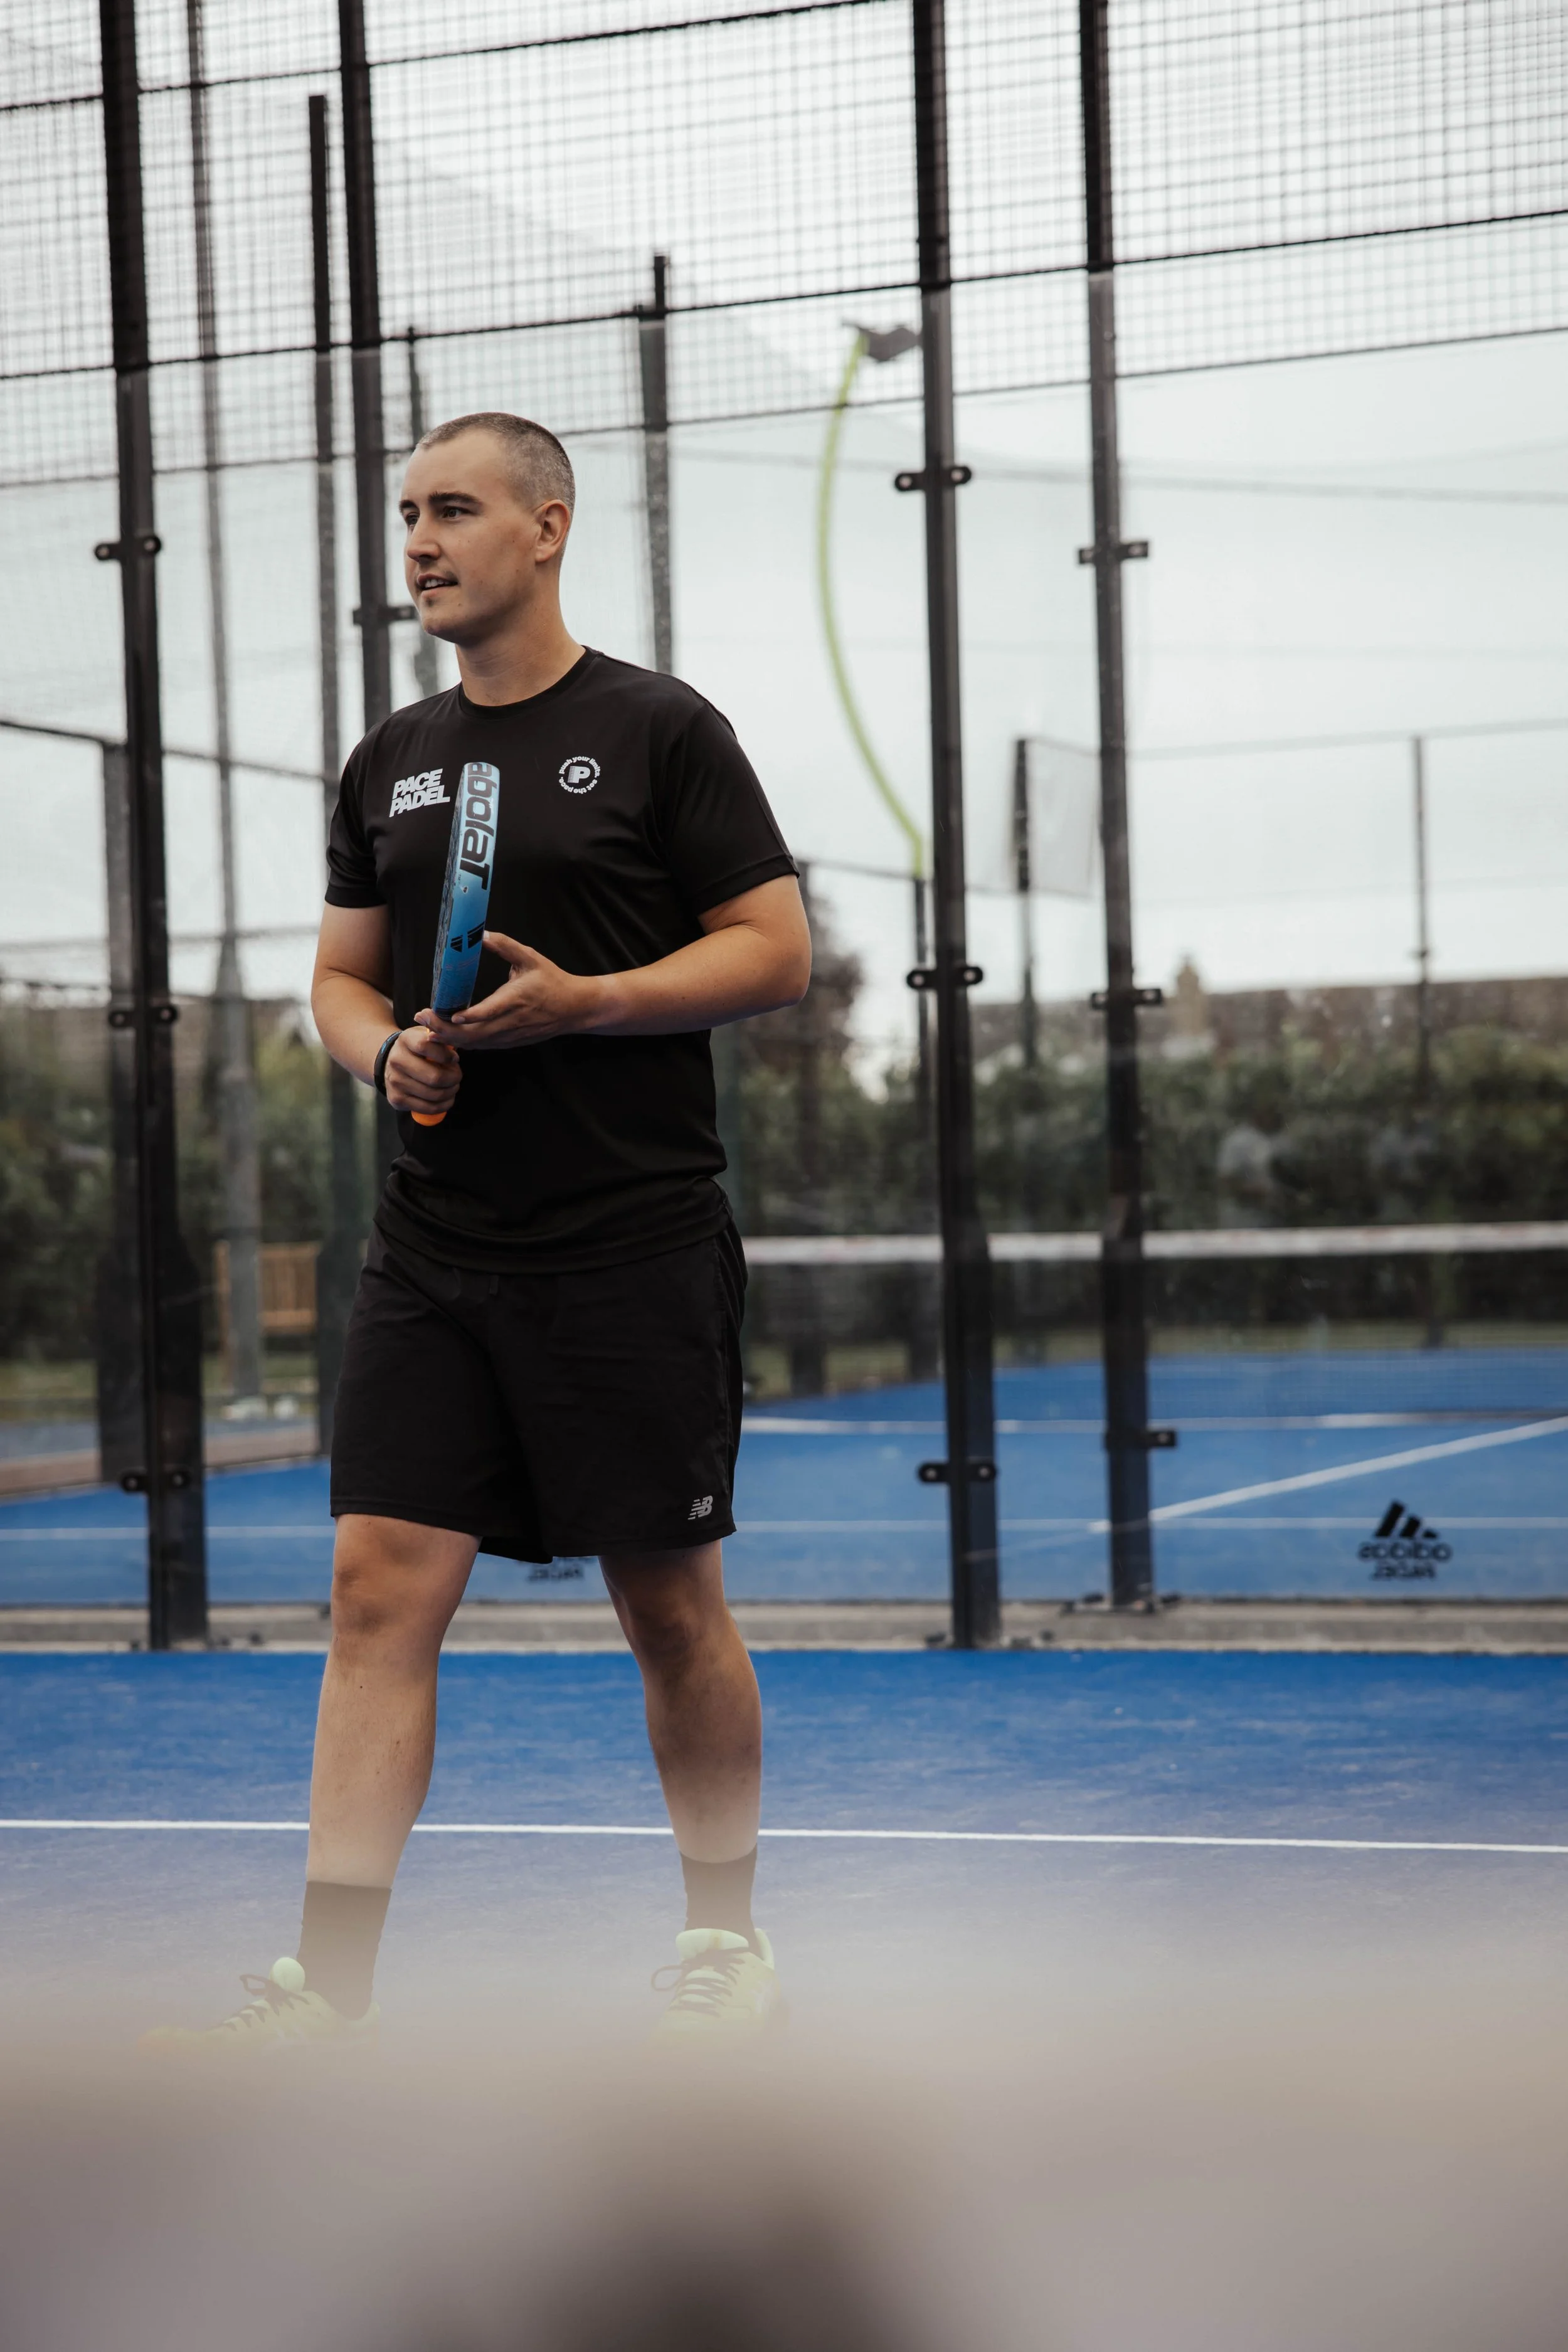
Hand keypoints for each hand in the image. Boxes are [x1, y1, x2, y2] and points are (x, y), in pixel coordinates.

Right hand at [384, 1024, 460, 1115]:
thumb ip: (441, 1039)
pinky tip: (448, 1098)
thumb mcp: (426, 1035)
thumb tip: (454, 1056)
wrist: (390, 1061)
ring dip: (451, 1092)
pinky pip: (427, 1108)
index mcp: (405, 1040)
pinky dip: (443, 1105)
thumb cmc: (416, 1049)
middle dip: (454, 1078)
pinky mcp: (397, 1099)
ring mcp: (395, 1082)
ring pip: (434, 1095)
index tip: (454, 1059)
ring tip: (453, 1086)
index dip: (446, 1055)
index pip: (426, 1047)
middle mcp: (397, 1061)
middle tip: (457, 1076)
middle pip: (435, 1077)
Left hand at [419, 930, 605, 1050]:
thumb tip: (483, 934)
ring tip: (427, 1031)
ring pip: (476, 1044)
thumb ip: (506, 946)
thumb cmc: (552, 981)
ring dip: (451, 1039)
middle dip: (445, 1029)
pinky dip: (464, 1043)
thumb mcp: (531, 958)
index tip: (449, 1014)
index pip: (489, 1012)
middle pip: (474, 1033)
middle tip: (422, 1019)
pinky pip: (483, 1046)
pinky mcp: (511, 1042)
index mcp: (516, 999)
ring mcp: (511, 1036)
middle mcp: (511, 1022)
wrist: (575, 1009)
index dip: (469, 1017)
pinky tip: (448, 1038)